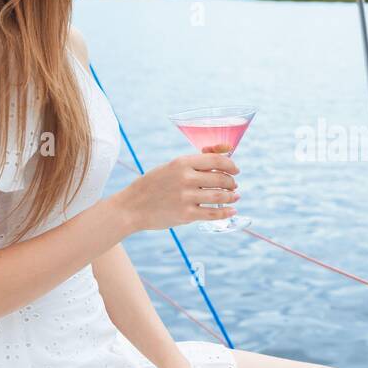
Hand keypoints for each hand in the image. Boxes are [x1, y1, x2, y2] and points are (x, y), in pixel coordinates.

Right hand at [118, 148, 239, 231]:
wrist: (132, 207)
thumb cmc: (153, 185)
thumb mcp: (170, 167)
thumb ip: (194, 162)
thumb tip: (224, 153)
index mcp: (181, 162)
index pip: (215, 159)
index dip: (230, 164)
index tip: (236, 169)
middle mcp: (185, 178)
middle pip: (220, 178)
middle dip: (232, 182)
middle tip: (234, 185)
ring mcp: (186, 197)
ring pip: (219, 196)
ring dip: (231, 196)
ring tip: (235, 196)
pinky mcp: (186, 214)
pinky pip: (213, 213)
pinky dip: (226, 212)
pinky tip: (232, 211)